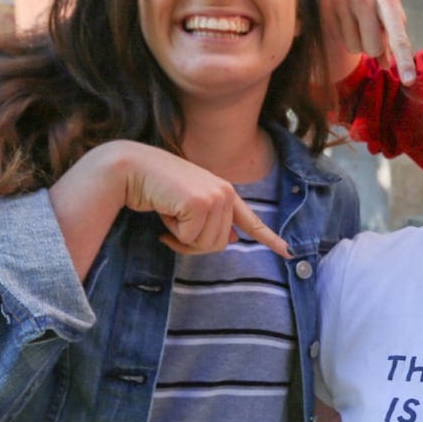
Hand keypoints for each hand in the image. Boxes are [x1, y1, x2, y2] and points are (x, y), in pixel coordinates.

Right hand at [119, 149, 289, 258]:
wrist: (133, 168)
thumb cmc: (158, 189)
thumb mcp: (189, 206)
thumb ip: (212, 221)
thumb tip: (232, 240)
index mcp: (226, 194)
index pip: (251, 221)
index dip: (270, 239)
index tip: (289, 253)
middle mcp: (226, 194)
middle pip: (219, 245)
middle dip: (193, 243)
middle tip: (174, 223)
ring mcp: (216, 197)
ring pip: (206, 245)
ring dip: (182, 237)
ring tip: (170, 213)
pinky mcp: (200, 203)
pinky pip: (189, 239)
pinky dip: (173, 232)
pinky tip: (165, 210)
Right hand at [319, 0, 415, 84]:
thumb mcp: (391, 5)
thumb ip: (393, 35)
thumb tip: (387, 66)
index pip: (398, 35)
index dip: (404, 60)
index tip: (409, 81)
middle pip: (372, 48)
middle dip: (375, 47)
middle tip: (373, 30)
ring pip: (354, 47)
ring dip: (358, 40)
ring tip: (358, 20)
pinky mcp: (324, 3)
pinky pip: (337, 38)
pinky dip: (344, 34)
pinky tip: (345, 16)